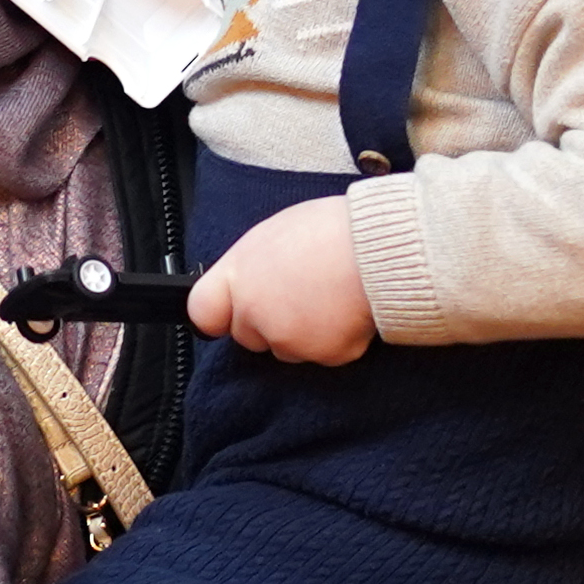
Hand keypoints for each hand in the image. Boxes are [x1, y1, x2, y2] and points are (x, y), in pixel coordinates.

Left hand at [189, 197, 375, 363]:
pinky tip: (350, 309)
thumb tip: (253, 280)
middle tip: (300, 295)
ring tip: (330, 296)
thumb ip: (254, 265)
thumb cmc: (333, 229)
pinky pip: (326, 354)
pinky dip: (338, 339)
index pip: (203, 310)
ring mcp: (288, 337)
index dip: (219, 312)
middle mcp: (256, 312)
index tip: (228, 312)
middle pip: (249, 335)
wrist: (380, 247)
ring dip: (303, 333)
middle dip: (268, 323)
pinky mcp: (323, 354)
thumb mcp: (276, 233)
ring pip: (287, 349)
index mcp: (240, 275)